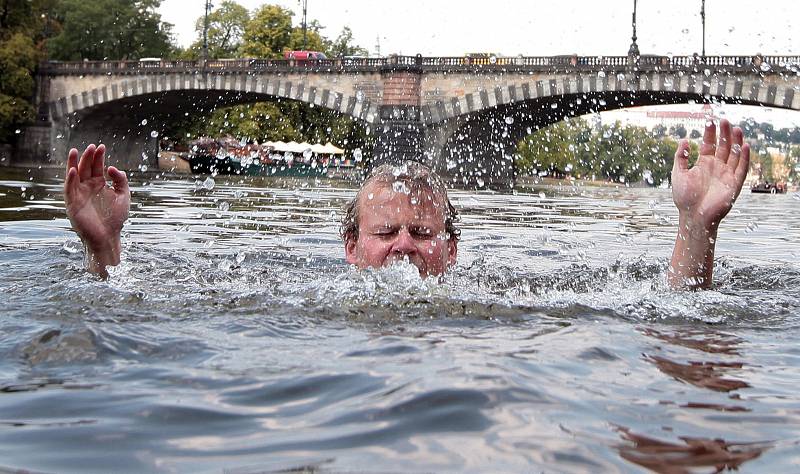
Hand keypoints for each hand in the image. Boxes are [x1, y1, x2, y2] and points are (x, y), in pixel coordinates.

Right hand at [64, 144, 129, 273]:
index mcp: (99, 185)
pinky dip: (70, 179)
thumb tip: (111, 167)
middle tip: (91, 146)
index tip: (101, 146)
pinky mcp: (72, 204)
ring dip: (74, 163)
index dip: (98, 157)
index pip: (97, 167)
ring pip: (74, 175)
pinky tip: (73, 170)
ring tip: (75, 151)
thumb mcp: (124, 195)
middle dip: (87, 157)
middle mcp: (88, 187)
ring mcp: (79, 194)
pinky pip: (69, 189)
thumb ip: (121, 180)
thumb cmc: (116, 218)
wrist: (109, 237)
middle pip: (85, 168)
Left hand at [668, 119, 749, 289]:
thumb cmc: (684, 198)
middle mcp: (717, 167)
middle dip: (724, 133)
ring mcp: (726, 174)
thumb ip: (680, 157)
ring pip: (734, 154)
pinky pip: (742, 168)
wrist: (693, 217)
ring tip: (735, 128)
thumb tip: (683, 140)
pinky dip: (744, 157)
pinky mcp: (734, 184)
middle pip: (723, 146)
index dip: (710, 133)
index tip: (710, 121)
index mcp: (704, 164)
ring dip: (736, 141)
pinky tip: (745, 145)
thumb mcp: (678, 174)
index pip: (709, 144)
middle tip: (724, 120)